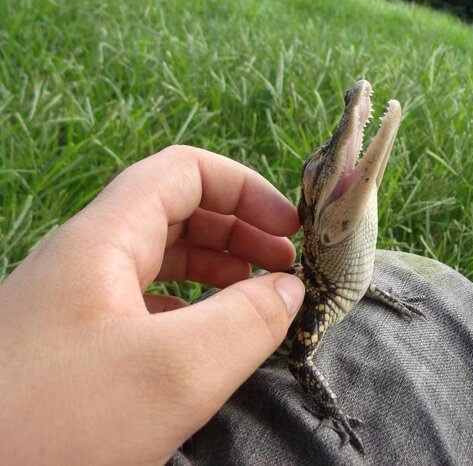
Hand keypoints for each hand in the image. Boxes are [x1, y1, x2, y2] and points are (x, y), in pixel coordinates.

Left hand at [0, 146, 304, 464]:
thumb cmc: (56, 426)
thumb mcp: (173, 371)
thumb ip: (247, 321)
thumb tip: (289, 289)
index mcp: (103, 240)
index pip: (184, 173)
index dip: (245, 189)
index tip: (289, 228)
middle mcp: (86, 260)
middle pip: (176, 212)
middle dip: (238, 229)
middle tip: (285, 266)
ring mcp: (75, 304)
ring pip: (161, 260)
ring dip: (217, 268)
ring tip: (259, 295)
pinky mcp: (73, 346)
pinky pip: (144, 304)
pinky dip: (190, 308)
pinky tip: (210, 338)